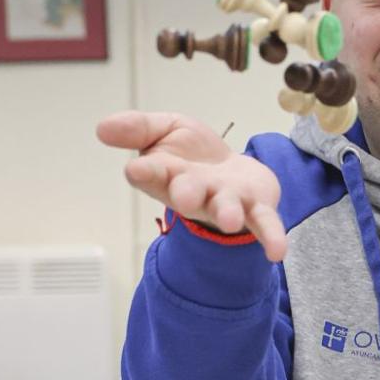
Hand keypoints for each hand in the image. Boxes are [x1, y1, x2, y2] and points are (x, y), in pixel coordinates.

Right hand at [96, 111, 286, 261]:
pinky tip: (277, 252)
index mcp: (166, 174)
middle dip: (187, 194)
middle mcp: (195, 193)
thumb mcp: (164, 128)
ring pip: (225, 209)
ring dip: (226, 214)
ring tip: (229, 220)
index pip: (151, 173)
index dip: (145, 171)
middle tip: (184, 197)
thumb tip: (102, 128)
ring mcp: (225, 202)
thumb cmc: (191, 154)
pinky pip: (264, 223)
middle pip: (188, 194)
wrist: (230, 168)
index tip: (136, 170)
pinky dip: (271, 236)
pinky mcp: (255, 207)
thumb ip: (137, 128)